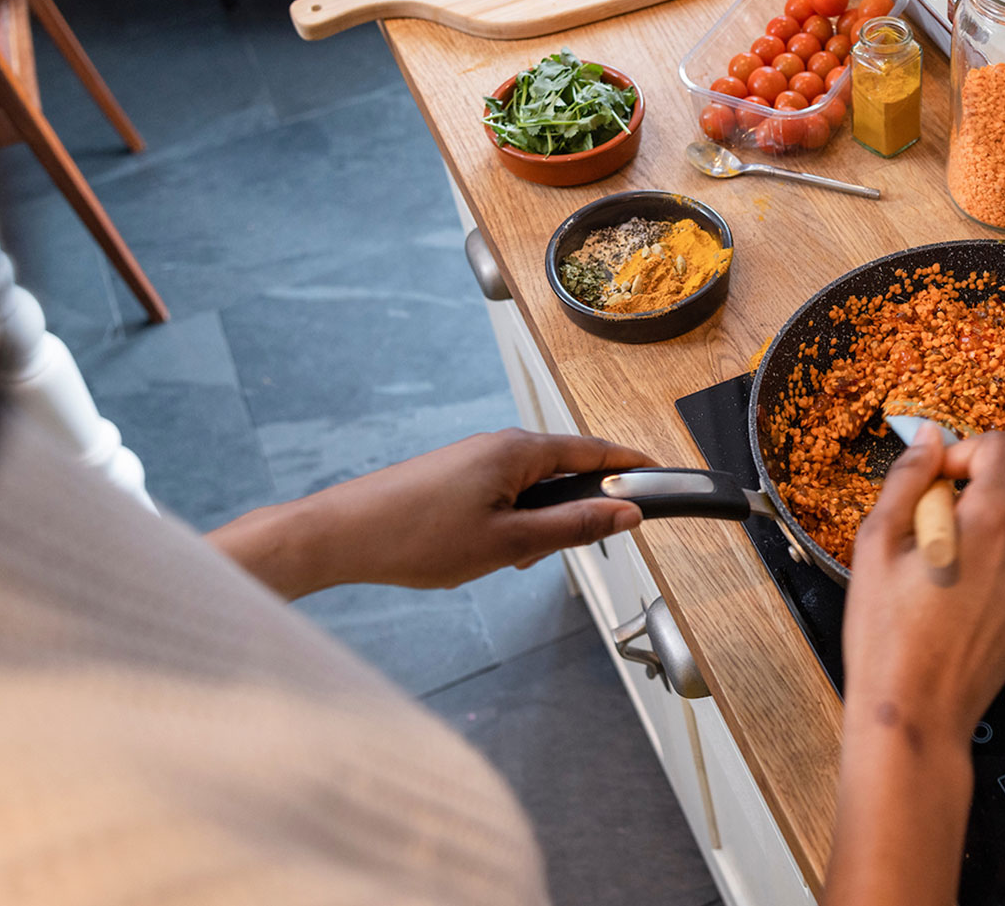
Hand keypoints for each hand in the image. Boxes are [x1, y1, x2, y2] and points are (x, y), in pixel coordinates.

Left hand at [212, 428, 651, 596]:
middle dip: (572, 514)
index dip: (632, 468)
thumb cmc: (416, 537)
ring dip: (535, 525)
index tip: (663, 479)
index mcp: (519, 450)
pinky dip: (509, 524)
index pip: (595, 452)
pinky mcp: (454, 476)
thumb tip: (627, 514)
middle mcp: (499, 444)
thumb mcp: (510, 543)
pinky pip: (504, 495)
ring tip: (503, 560)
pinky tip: (482, 553)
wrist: (341, 535)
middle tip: (552, 553)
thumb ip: (574, 527)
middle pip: (565, 472)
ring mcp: (475, 459)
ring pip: (532, 489)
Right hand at [823, 427, 1004, 905]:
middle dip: (957, 501)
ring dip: (970, 538)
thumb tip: (929, 438)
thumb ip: (908, 478)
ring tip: (926, 582)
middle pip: (999, 492)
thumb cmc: (888, 634)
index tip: (927, 484)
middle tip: (912, 544)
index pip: (996, 448)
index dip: (957, 454)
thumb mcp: (878, 542)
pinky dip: (982, 573)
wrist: (917, 715)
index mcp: (992, 520)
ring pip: (1004, 533)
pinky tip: (945, 608)